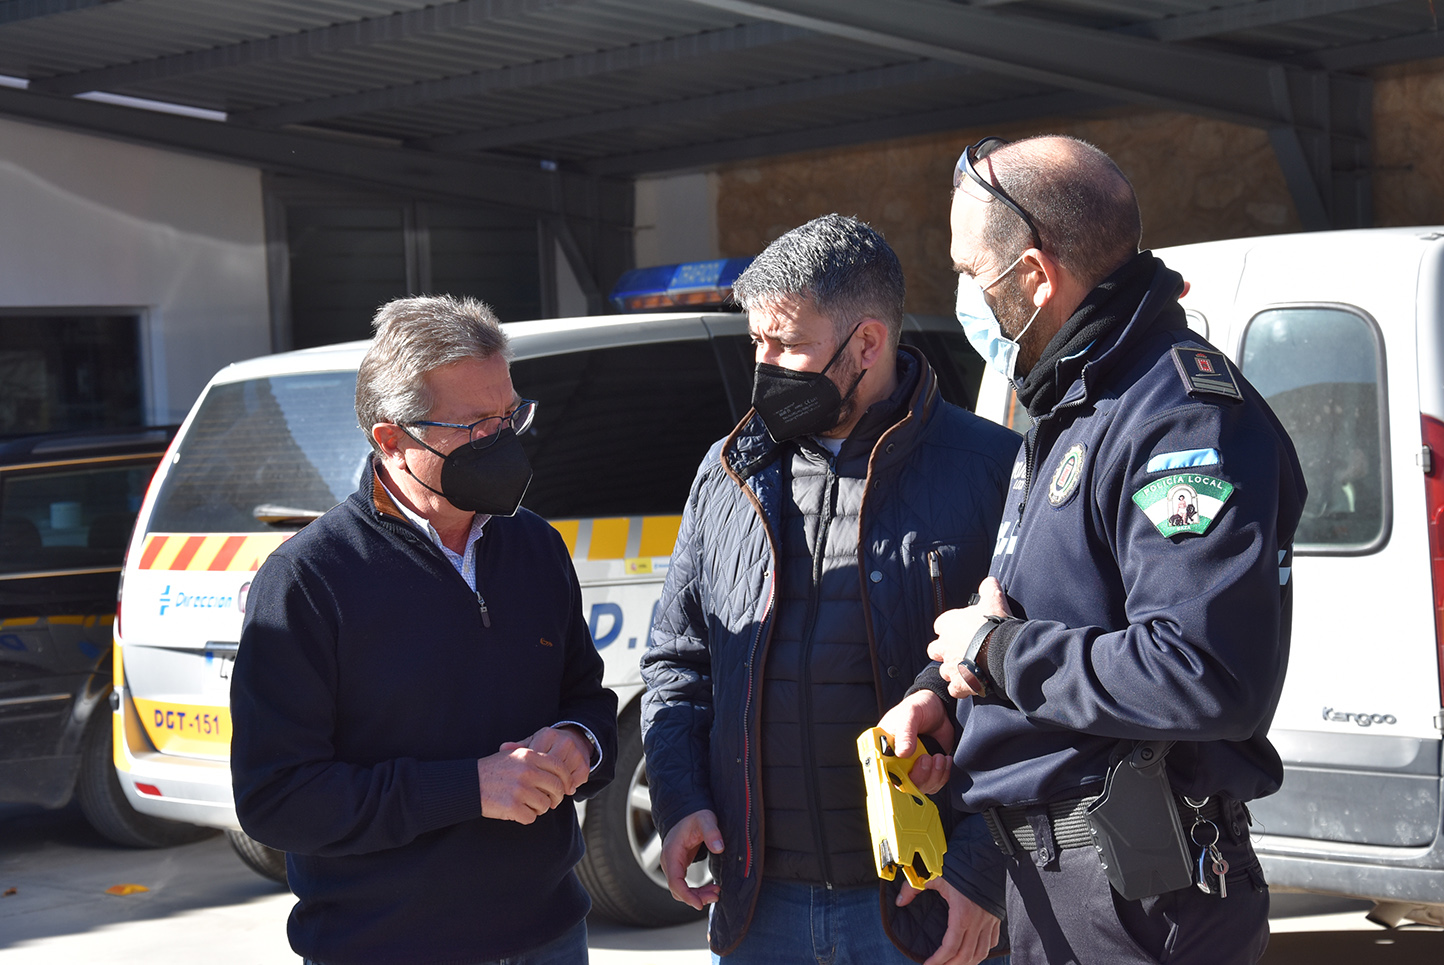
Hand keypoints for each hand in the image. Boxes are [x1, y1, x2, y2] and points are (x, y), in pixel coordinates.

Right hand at [476, 744, 571, 823]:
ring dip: (539, 808)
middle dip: (556, 797)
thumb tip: (561, 771)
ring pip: (545, 805)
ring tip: (527, 805)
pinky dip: (526, 817)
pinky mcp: (512, 806)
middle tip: (550, 802)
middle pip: (556, 788)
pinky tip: (516, 811)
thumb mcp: (513, 755)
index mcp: (529, 756)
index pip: (559, 767)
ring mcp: (520, 789)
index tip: (567, 788)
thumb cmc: (493, 770)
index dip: (567, 779)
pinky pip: (531, 817)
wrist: (469, 784)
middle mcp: (527, 771)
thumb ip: (535, 759)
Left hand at [522, 725, 591, 794]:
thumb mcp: (533, 742)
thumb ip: (519, 747)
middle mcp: (564, 742)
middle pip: (549, 770)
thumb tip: (503, 748)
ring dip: (553, 790)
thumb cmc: (548, 744)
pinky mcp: (585, 766)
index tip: (524, 782)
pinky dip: (565, 790)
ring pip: (561, 779)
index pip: (536, 758)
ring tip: (544, 796)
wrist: (576, 740)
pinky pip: (573, 784)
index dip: (529, 773)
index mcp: (548, 735)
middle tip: (533, 794)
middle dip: (541, 784)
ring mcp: (576, 754)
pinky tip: (558, 791)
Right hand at [659, 809, 723, 909]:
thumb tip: (719, 849)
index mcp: (672, 852)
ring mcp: (673, 865)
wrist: (687, 811)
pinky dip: (696, 891)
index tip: (699, 904)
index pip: (674, 881)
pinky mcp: (680, 866)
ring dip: (697, 895)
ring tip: (716, 893)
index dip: (686, 895)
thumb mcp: (705, 820)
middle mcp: (669, 861)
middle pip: (677, 889)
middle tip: (716, 896)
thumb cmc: (694, 815)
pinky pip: (684, 884)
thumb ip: (712, 832)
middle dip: (696, 897)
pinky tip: (710, 889)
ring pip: (681, 889)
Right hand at [877, 692, 954, 794]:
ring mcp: (912, 767)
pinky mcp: (927, 770)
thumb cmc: (918, 707)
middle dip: (919, 777)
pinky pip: (934, 784)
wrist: (939, 709)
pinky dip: (941, 776)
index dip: (889, 779)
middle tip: (927, 759)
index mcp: (883, 747)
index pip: (879, 770)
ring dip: (933, 776)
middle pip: (901, 784)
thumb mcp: (910, 714)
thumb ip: (905, 732)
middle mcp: (895, 760)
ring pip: (920, 787)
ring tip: (938, 757)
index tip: (903, 775)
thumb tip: (902, 753)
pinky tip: (943, 760)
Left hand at [897, 876, 1001, 964]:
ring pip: (981, 952)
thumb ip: (913, 888)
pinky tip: (974, 952)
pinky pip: (992, 941)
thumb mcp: (934, 876)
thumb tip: (900, 902)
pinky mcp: (995, 918)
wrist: (985, 858)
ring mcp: (989, 921)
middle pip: (966, 955)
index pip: (950, 947)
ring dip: (968, 962)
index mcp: (962, 915)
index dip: (939, 960)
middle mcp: (978, 922)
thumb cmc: (960, 867)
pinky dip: (982, 951)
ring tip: (954, 964)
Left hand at [927, 578, 1011, 699]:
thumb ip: (988, 588)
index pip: (940, 626)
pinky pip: (955, 689)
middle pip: (935, 650)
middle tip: (960, 651)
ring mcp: (950, 666)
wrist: (1001, 650)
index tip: (960, 630)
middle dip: (944, 651)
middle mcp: (944, 646)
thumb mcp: (993, 599)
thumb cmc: (994, 624)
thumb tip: (990, 581)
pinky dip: (962, 688)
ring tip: (968, 669)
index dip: (950, 629)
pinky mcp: (959, 684)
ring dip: (954, 670)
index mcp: (947, 624)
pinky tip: (972, 684)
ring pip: (944, 670)